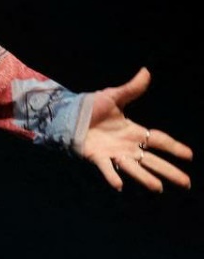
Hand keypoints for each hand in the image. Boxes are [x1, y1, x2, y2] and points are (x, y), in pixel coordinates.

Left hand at [80, 67, 192, 191]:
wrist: (67, 113)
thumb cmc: (91, 107)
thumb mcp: (113, 96)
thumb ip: (131, 88)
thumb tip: (146, 71)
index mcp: (133, 132)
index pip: (158, 141)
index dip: (174, 147)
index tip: (189, 155)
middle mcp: (126, 146)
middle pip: (152, 160)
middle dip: (168, 171)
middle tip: (186, 182)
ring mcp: (112, 153)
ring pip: (133, 168)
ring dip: (145, 178)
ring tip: (158, 187)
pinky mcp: (96, 157)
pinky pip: (106, 168)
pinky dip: (112, 175)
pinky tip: (119, 184)